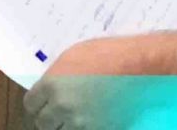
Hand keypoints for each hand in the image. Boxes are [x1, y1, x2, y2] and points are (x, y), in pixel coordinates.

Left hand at [23, 34, 176, 128]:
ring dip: (68, 124)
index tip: (43, 103)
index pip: (31, 105)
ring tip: (79, 114)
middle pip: (44, 123)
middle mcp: (64, 107)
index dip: (38, 104)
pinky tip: (94, 118)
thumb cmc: (113, 54)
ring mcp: (83, 123)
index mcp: (54, 84)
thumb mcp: (76, 55)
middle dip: (50, 117)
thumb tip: (48, 86)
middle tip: (58, 111)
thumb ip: (58, 74)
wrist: (145, 67)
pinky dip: (86, 127)